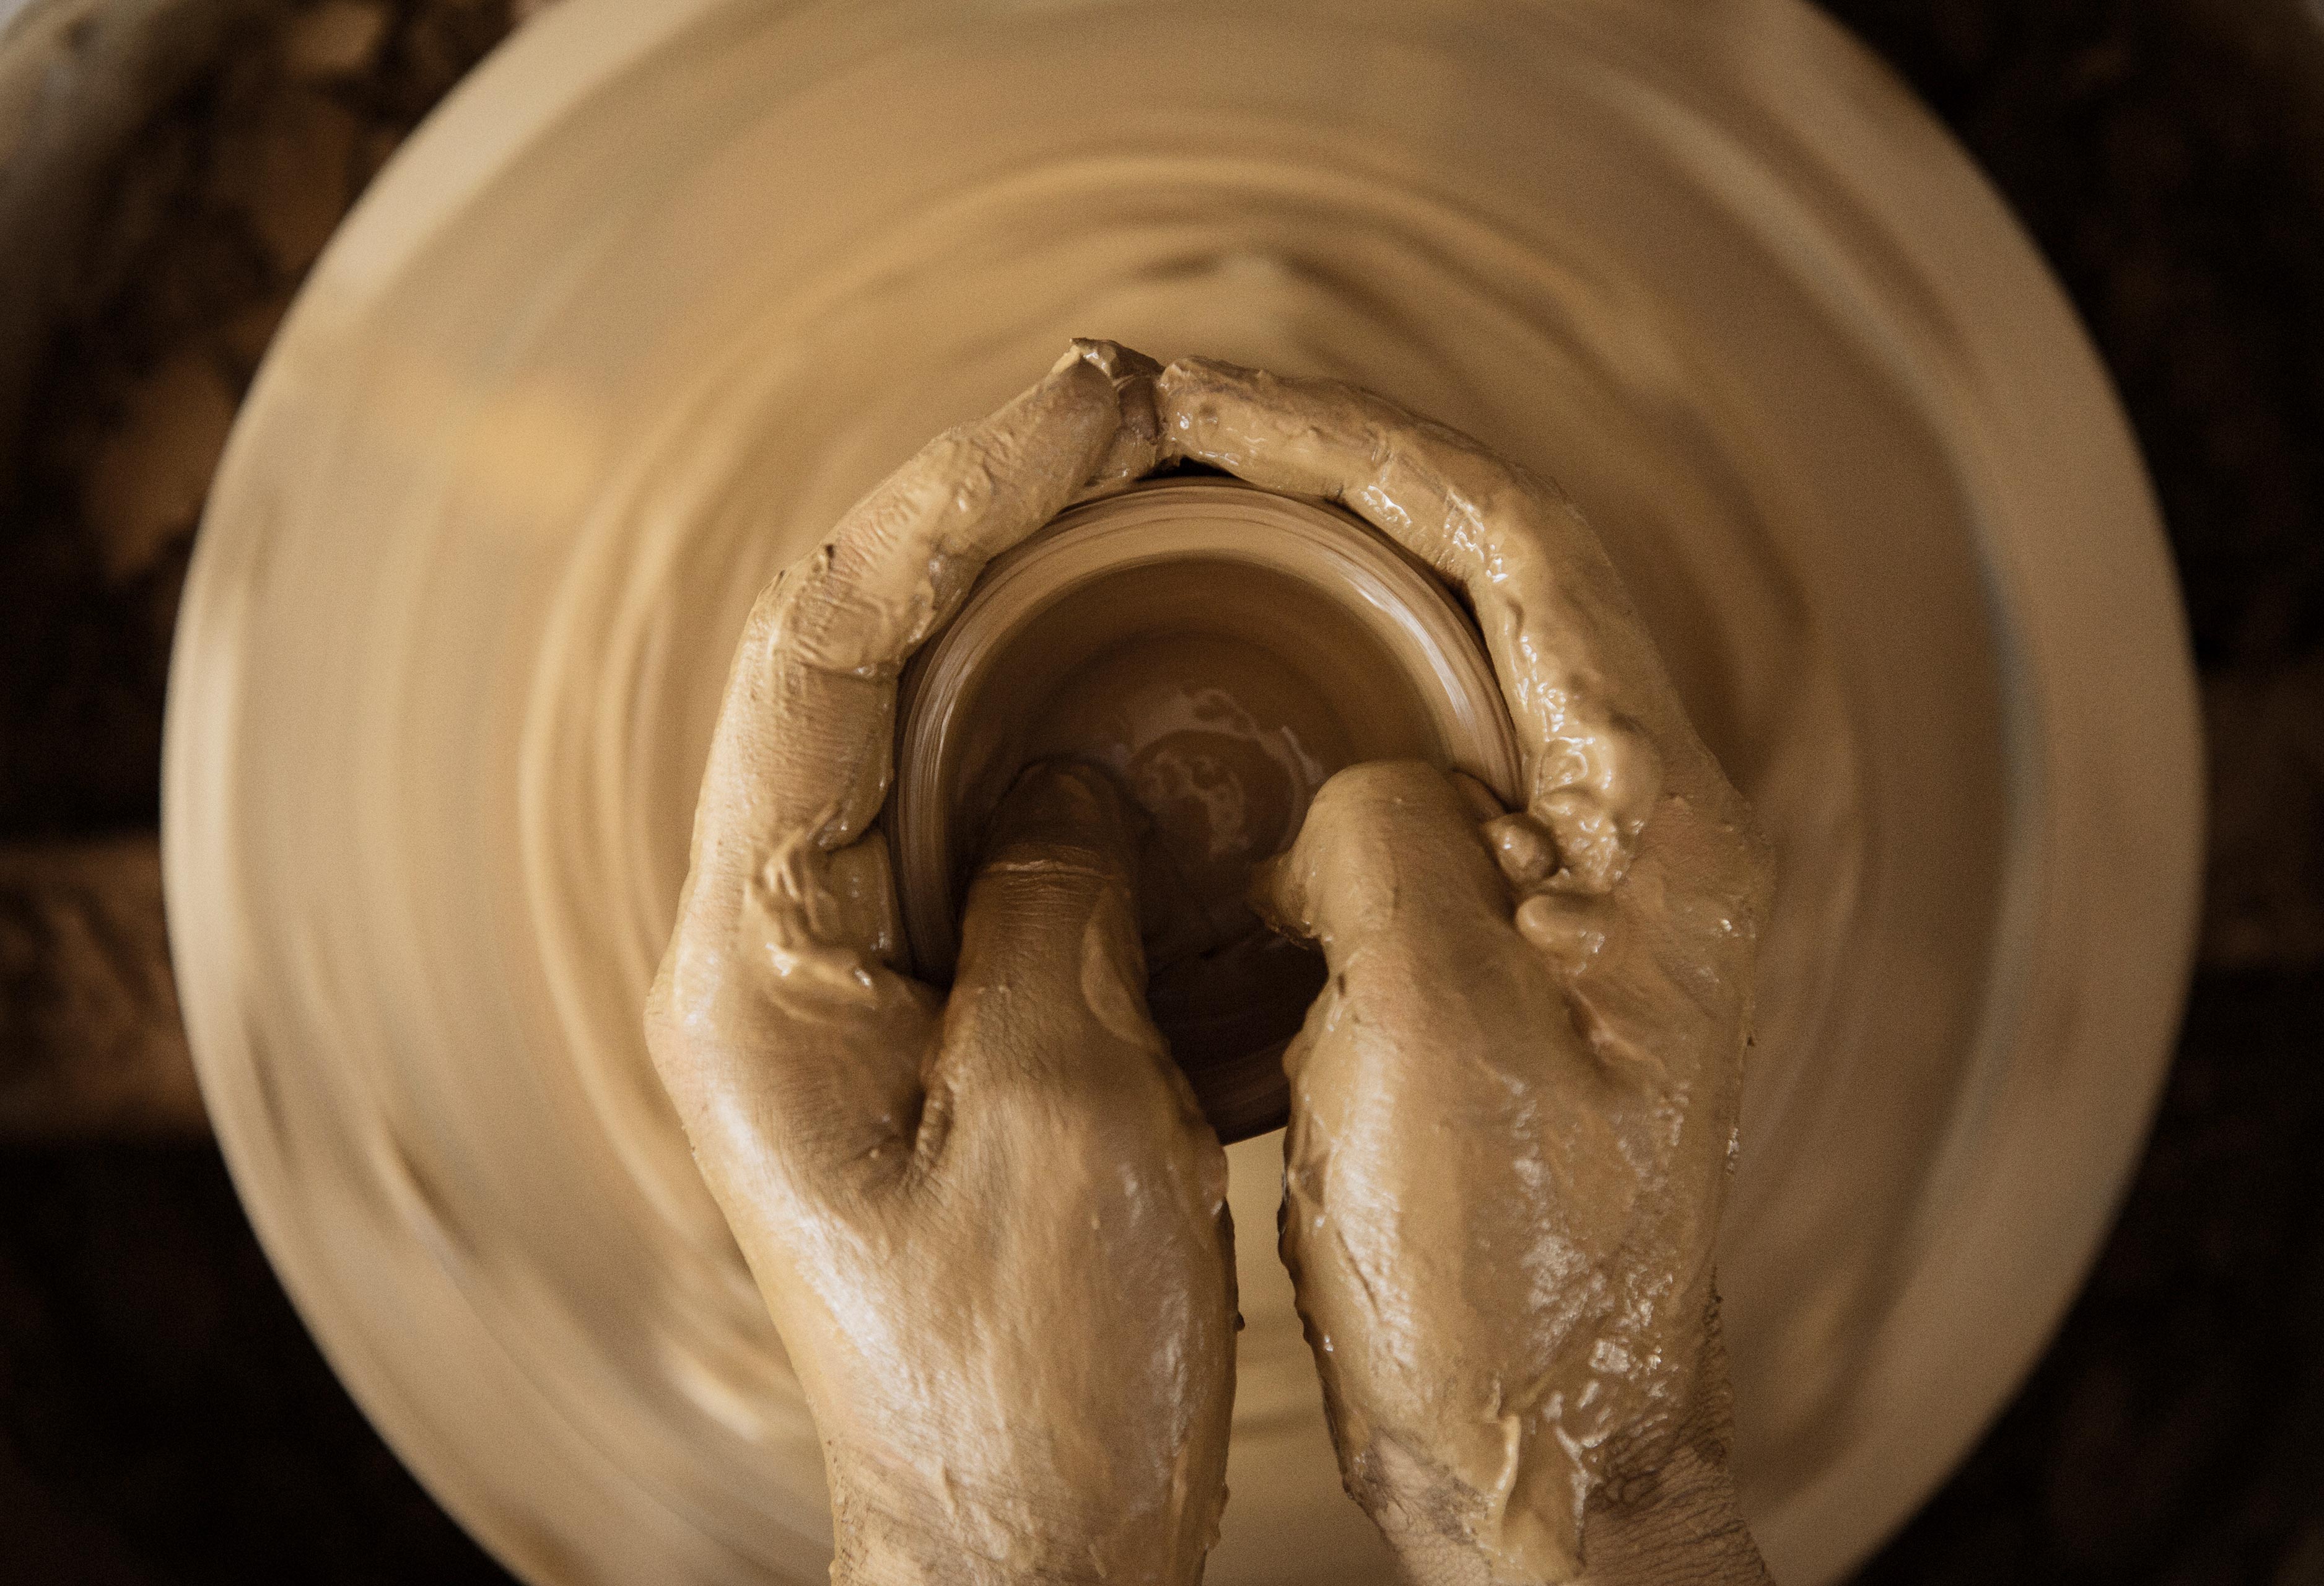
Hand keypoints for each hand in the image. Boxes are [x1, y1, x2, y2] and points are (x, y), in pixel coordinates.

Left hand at [645, 344, 1234, 1585]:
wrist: (1020, 1532)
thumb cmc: (1031, 1369)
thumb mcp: (1061, 1119)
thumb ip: (1056, 907)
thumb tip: (1075, 790)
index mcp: (762, 957)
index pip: (825, 646)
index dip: (960, 498)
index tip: (1099, 410)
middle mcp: (770, 943)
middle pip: (851, 655)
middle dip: (988, 513)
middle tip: (1133, 408)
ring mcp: (841, 971)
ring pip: (911, 722)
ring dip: (1020, 597)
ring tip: (1140, 490)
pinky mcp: (918, 1008)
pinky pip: (972, 813)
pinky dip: (1056, 720)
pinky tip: (1145, 679)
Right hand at [1161, 359, 1774, 1584]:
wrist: (1541, 1444)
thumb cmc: (1505, 1275)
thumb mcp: (1436, 1038)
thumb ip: (1395, 844)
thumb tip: (1361, 785)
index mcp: (1657, 826)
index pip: (1521, 548)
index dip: (1364, 449)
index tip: (1213, 403)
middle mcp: (1640, 827)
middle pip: (1493, 574)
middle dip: (1334, 477)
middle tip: (1180, 420)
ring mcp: (1579, 883)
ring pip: (1447, 659)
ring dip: (1322, 570)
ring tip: (1187, 507)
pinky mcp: (1513, 941)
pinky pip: (1410, 761)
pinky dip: (1311, 693)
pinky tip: (1218, 686)